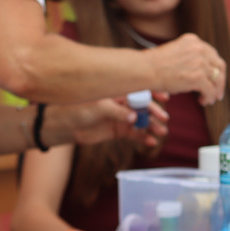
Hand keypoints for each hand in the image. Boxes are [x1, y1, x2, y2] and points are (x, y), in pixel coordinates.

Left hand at [43, 98, 169, 147]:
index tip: (165, 97)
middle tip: (163, 119)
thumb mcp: (98, 107)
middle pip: (143, 106)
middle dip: (155, 112)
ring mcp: (121, 117)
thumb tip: (134, 118)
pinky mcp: (118, 130)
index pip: (139, 88)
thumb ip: (117, 112)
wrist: (64, 125)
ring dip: (152, 126)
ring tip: (160, 132)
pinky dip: (143, 137)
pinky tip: (151, 142)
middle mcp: (121, 102)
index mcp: (117, 90)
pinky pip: (134, 134)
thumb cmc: (77, 108)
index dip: (153, 92)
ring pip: (141, 121)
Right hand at [145, 33, 225, 104]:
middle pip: (219, 65)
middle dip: (220, 80)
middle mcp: (199, 49)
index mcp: (193, 40)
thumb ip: (189, 56)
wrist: (146, 69)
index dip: (215, 68)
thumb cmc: (155, 64)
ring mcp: (200, 62)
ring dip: (215, 91)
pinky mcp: (198, 77)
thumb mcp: (175, 51)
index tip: (215, 77)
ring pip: (217, 79)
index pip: (213, 54)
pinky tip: (203, 101)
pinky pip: (210, 90)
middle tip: (218, 91)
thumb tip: (201, 72)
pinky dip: (209, 97)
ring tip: (210, 99)